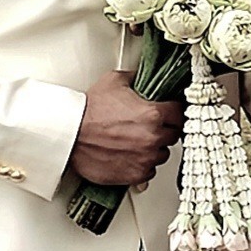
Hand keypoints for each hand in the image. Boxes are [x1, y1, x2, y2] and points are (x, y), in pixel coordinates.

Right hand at [71, 70, 182, 186]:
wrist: (70, 135)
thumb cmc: (88, 111)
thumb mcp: (114, 81)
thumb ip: (135, 78)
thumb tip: (142, 76)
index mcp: (153, 114)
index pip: (180, 113)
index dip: (174, 112)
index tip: (169, 113)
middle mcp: (153, 137)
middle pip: (173, 135)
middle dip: (165, 130)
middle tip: (150, 127)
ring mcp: (145, 158)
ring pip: (162, 155)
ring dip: (154, 149)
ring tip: (138, 142)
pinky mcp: (135, 175)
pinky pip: (150, 172)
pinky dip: (143, 165)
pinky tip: (132, 156)